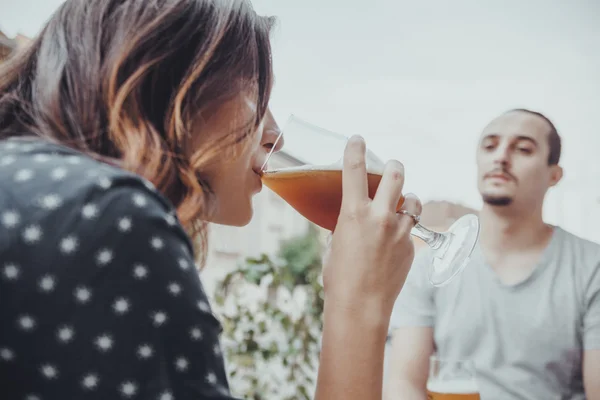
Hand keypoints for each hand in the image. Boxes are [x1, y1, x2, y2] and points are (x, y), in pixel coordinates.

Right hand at [322, 135, 420, 321]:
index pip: (353, 170)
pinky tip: (393, 243)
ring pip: (413, 200)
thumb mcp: (337, 243)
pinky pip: (410, 228)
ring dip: (407, 198)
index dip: (356, 149)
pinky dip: (403, 229)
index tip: (357, 139)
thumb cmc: (339, 277)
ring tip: (400, 205)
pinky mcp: (411, 246)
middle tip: (391, 167)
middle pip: (396, 174)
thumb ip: (349, 224)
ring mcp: (399, 231)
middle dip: (394, 166)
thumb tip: (356, 218)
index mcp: (353, 213)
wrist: (361, 306)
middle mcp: (379, 216)